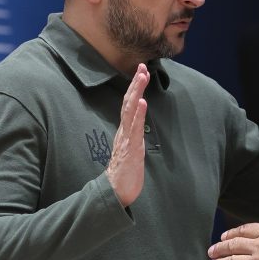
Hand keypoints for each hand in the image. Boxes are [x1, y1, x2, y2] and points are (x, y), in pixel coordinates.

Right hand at [106, 63, 148, 206]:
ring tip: (142, 76)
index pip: (129, 105)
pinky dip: (138, 114)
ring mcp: (126, 139)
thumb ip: (132, 137)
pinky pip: (134, 129)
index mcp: (124, 132)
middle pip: (128, 103)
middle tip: (142, 66)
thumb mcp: (131, 151)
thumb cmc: (124, 173)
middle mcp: (124, 132)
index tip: (142, 72)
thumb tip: (138, 126)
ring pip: (130, 111)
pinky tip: (142, 102)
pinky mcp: (130, 149)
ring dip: (136, 92)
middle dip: (136, 84)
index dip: (135, 88)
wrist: (116, 193)